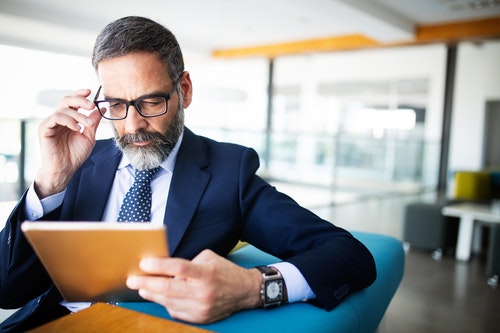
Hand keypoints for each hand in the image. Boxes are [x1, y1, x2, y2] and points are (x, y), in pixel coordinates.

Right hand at [34, 89, 101, 197]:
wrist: (66, 168)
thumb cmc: (76, 154)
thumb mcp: (89, 136)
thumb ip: (93, 122)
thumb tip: (102, 109)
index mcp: (70, 118)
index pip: (73, 102)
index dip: (80, 94)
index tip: (90, 91)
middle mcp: (59, 118)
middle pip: (67, 100)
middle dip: (80, 100)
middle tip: (91, 105)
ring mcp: (51, 122)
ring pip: (63, 109)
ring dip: (77, 115)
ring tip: (85, 125)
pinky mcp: (44, 128)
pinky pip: (55, 118)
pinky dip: (68, 120)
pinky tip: (76, 128)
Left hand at [127, 249, 262, 323]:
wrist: (244, 291)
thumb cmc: (224, 272)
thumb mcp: (208, 258)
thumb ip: (187, 263)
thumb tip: (164, 267)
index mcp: (206, 273)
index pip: (179, 268)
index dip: (159, 265)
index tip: (144, 263)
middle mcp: (203, 292)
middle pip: (169, 287)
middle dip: (147, 283)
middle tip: (133, 279)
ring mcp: (201, 307)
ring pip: (169, 302)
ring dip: (152, 294)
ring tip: (141, 288)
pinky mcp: (199, 318)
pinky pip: (176, 312)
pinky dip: (166, 304)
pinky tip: (159, 297)